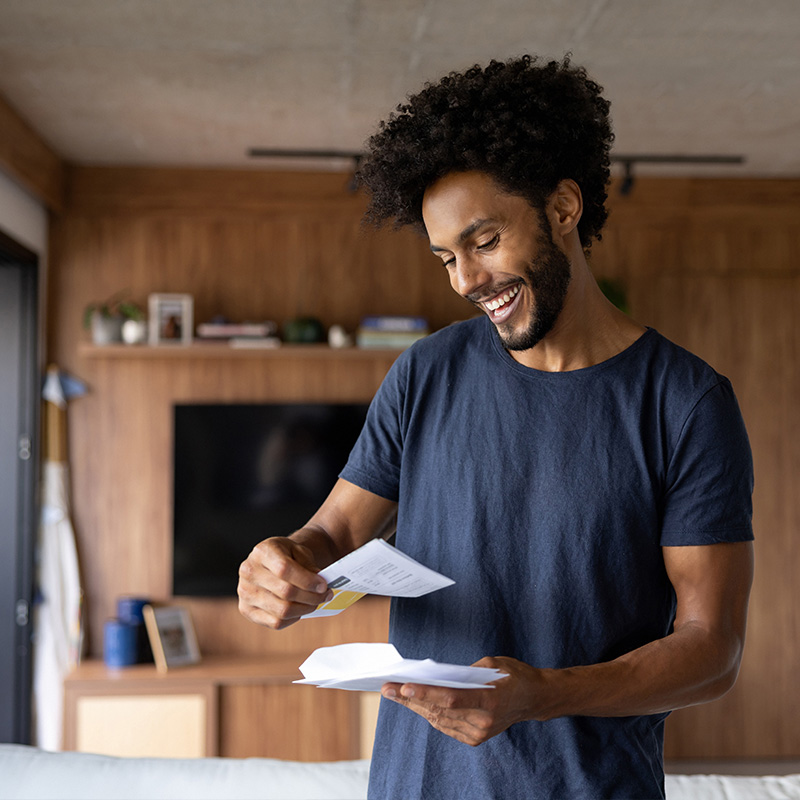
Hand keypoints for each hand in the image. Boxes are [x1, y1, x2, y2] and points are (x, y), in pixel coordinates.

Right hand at [238, 537, 332, 629]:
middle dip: (311, 597)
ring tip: (316, 602)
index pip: (284, 569)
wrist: (270, 562)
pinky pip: (275, 622)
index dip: (307, 580)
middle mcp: (249, 571)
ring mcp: (245, 592)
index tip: (324, 585)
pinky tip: (300, 609)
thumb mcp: (299, 551)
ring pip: (282, 610)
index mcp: (262, 551)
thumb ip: (309, 566)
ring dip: (305, 609)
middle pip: (285, 592)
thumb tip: (320, 585)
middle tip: (326, 595)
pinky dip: (293, 618)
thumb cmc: (288, 556)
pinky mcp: (246, 610)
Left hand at [381, 656, 544, 745]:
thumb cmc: (513, 675)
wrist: (534, 698)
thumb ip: (465, 671)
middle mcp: (483, 722)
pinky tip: (416, 703)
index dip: (426, 693)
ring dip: (416, 706)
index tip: (404, 687)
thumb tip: (436, 676)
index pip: (451, 699)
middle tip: (387, 688)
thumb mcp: (492, 663)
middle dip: (410, 699)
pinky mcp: (475, 738)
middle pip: (439, 710)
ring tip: (394, 694)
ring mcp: (479, 733)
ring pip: (439, 719)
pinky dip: (430, 713)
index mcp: (489, 701)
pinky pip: (446, 725)